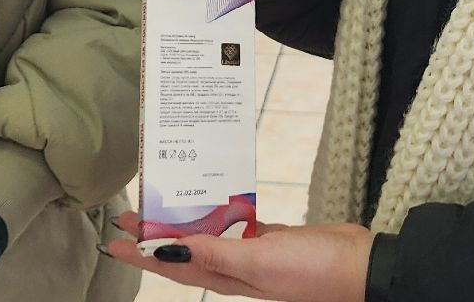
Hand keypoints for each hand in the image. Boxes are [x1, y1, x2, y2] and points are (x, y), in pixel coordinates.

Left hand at [105, 211, 370, 301]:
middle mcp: (233, 267)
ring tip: (168, 199)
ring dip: (187, 220)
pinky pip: (237, 225)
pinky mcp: (272, 238)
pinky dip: (224, 212)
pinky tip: (219, 196)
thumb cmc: (310, 270)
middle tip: (132, 211)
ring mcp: (253, 253)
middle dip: (157, 233)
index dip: (142, 255)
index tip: (113, 240)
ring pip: (209, 235)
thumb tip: (166, 251)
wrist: (360, 268)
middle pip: (184, 249)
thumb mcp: (257, 261)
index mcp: (225, 276)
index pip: (172, 265)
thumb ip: (213, 253)